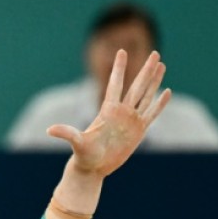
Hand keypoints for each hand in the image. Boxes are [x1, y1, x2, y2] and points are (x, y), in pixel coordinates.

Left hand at [47, 49, 170, 178]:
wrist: (93, 167)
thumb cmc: (84, 155)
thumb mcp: (77, 143)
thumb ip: (67, 133)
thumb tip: (49, 130)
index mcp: (108, 110)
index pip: (115, 84)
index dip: (119, 68)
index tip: (122, 51)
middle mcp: (121, 111)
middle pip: (137, 85)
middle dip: (145, 69)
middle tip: (155, 52)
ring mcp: (131, 119)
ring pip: (146, 96)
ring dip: (154, 81)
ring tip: (161, 65)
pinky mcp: (138, 130)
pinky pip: (152, 114)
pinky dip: (160, 104)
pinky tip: (167, 91)